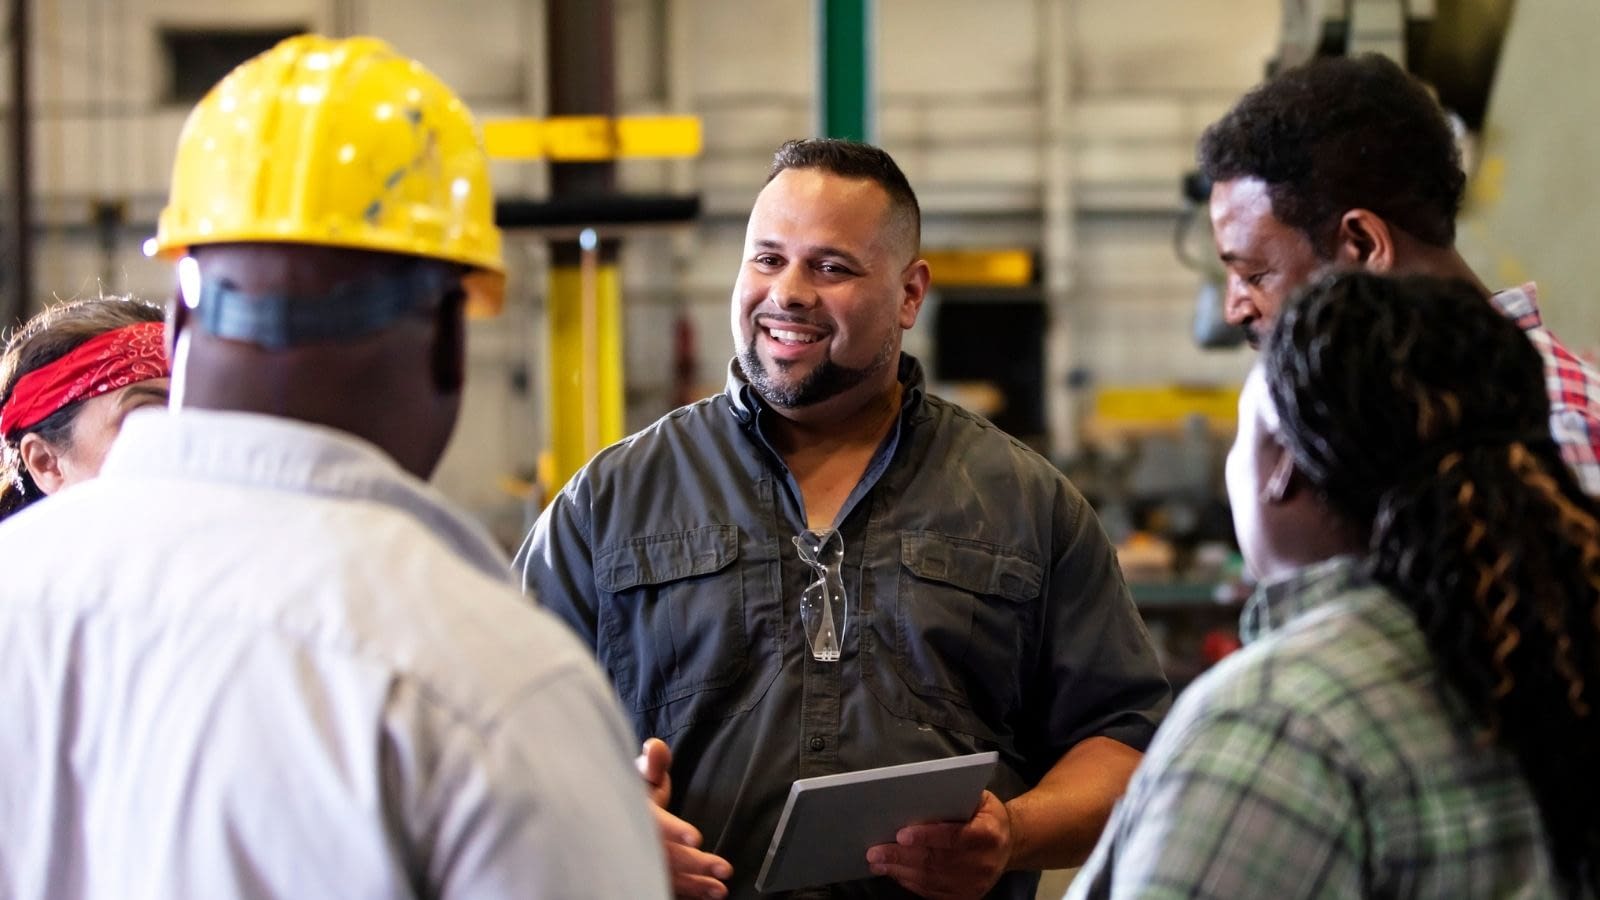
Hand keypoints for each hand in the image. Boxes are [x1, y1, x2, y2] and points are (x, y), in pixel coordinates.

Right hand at [636, 738, 733, 899]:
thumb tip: (656, 748)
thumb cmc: (631, 793)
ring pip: (665, 877)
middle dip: (694, 864)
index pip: (653, 823)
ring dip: (694, 885)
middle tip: (723, 868)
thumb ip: (652, 762)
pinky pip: (666, 886)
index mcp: (635, 813)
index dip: (673, 831)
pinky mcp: (645, 873)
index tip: (696, 838)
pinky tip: (708, 895)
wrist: (607, 813)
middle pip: (663, 856)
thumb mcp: (640, 775)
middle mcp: (634, 840)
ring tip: (720, 890)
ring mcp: (638, 860)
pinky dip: (688, 892)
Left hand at [864, 790, 1011, 899]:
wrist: (1010, 844)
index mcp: (989, 834)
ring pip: (931, 879)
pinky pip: (933, 892)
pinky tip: (895, 873)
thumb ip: (955, 798)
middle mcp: (984, 862)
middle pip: (936, 861)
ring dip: (900, 871)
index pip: (954, 837)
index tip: (901, 834)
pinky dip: (911, 882)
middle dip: (902, 857)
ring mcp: (976, 884)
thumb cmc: (987, 815)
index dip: (927, 836)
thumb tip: (917, 797)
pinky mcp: (967, 896)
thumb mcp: (980, 799)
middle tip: (874, 852)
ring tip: (877, 862)